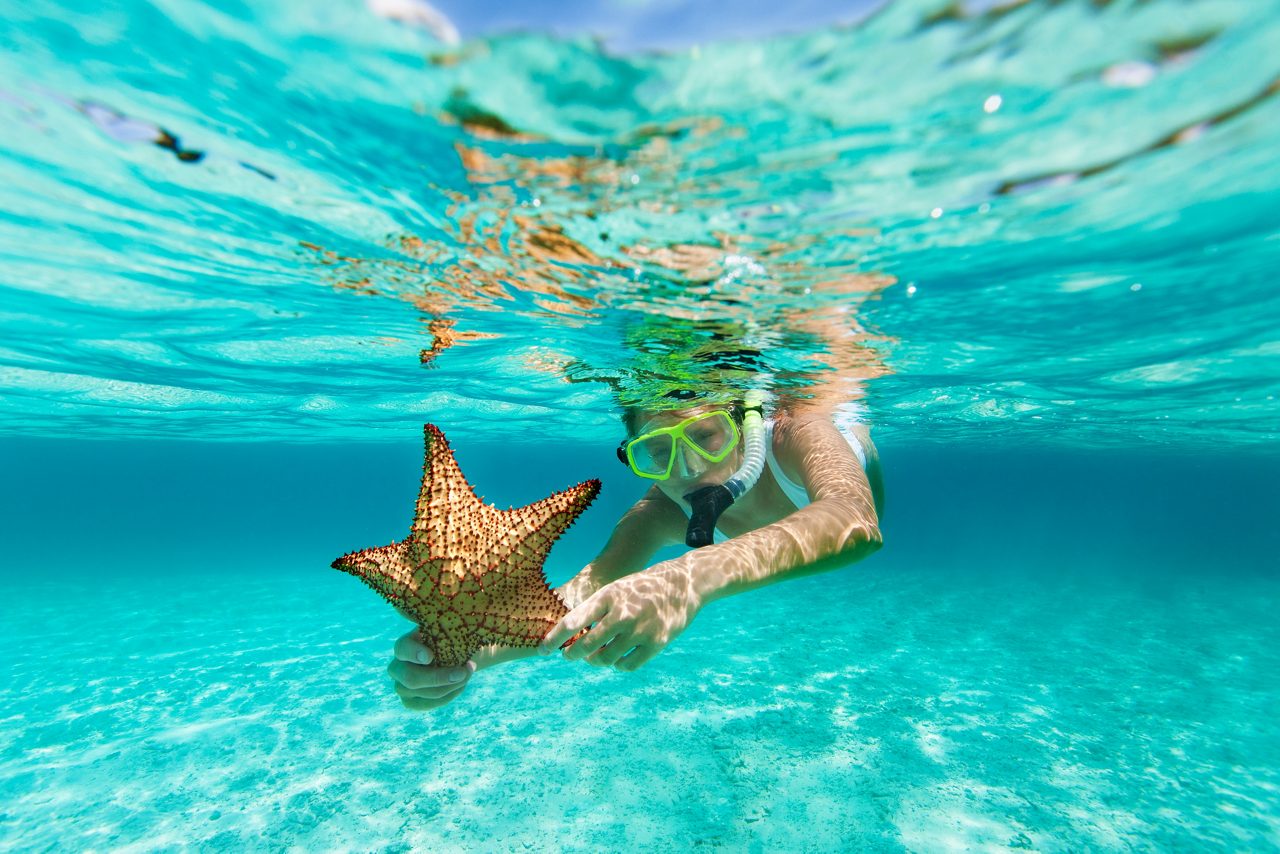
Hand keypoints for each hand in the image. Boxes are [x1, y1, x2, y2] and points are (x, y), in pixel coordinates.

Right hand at [387, 629, 475, 710]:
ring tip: (468, 674)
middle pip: (410, 678)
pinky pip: (428, 704)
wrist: (455, 656)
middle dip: (439, 677)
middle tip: (464, 671)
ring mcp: (402, 686)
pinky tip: (460, 685)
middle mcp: (397, 667)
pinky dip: (448, 696)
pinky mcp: (411, 701)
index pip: (403, 648)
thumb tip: (445, 619)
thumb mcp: (449, 629)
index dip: (414, 653)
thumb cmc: (450, 639)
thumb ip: (445, 625)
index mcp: (404, 645)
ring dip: (450, 686)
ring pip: (423, 693)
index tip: (430, 656)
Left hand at [539, 561, 701, 671]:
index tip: (543, 650)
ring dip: (595, 660)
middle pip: (586, 646)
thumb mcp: (616, 590)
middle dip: (572, 654)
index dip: (554, 638)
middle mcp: (622, 614)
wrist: (684, 583)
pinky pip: (626, 665)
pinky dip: (618, 665)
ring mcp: (640, 630)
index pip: (573, 621)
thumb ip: (596, 611)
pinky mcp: (656, 643)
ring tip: (594, 656)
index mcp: (608, 596)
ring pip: (605, 659)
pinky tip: (617, 658)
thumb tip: (571, 637)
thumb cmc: (642, 588)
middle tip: (569, 655)